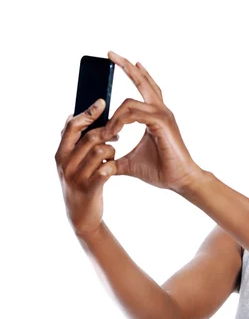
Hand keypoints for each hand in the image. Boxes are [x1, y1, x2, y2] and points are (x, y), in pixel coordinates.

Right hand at [55, 99, 118, 235]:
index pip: (72, 127)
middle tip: (117, 135)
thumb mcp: (72, 161)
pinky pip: (106, 170)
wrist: (81, 216)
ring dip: (112, 151)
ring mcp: (76, 177)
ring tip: (112, 156)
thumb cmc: (81, 182)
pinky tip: (114, 167)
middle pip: (90, 137)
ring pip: (101, 151)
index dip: (88, 113)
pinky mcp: (89, 189)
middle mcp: (65, 163)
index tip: (102, 101)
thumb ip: (74, 141)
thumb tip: (74, 114)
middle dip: (107, 132)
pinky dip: (113, 166)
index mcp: (61, 153)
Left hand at [104, 51, 201, 191]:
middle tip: (109, 53)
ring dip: (112, 116)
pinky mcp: (161, 123)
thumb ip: (115, 157)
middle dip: (126, 67)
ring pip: (131, 101)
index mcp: (155, 115)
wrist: (180, 181)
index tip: (114, 69)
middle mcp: (161, 111)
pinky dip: (119, 122)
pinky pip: (133, 113)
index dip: (130, 76)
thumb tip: (99, 161)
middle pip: (143, 81)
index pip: (143, 88)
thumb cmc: (161, 171)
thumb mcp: (130, 163)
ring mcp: (162, 115)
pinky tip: (111, 133)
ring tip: (103, 132)